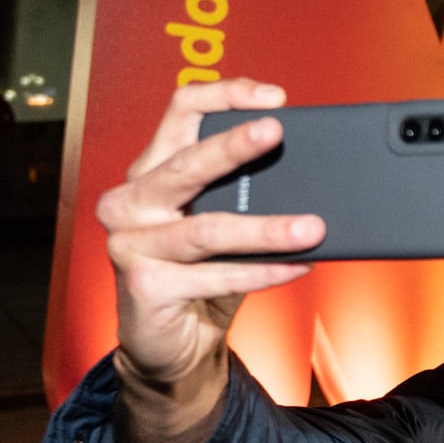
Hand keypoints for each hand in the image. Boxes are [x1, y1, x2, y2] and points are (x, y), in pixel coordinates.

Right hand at [98, 80, 321, 442]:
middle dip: (234, 146)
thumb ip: (246, 193)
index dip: (224, 97)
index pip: (179, 113)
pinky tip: (298, 265)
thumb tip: (309, 170)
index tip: (274, 98)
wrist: (170, 345)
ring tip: (312, 226)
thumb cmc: (200, 276)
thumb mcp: (221, 223)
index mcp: (150, 172)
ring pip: (208, 228)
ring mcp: (130, 244)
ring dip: (266, 228)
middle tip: (277, 132)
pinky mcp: (143, 285)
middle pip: (185, 163)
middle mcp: (131, 202)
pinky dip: (263, 271)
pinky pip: (216, 275)